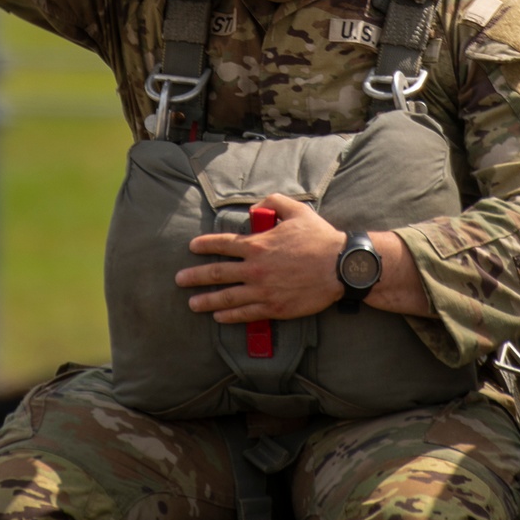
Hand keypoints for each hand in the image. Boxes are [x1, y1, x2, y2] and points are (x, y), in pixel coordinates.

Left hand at [177, 194, 345, 322]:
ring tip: (193, 304)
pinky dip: (229, 316)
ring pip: (226, 297)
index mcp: (258, 245)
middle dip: (195, 276)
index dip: (205, 245)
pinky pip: (245, 313)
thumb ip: (274, 202)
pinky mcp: (274, 307)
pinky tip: (219, 317)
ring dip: (206, 301)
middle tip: (180, 279)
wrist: (340, 266)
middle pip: (217, 273)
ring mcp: (262, 291)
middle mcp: (255, 269)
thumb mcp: (298, 211)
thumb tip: (256, 208)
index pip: (224, 244)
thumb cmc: (320, 238)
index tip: (192, 247)